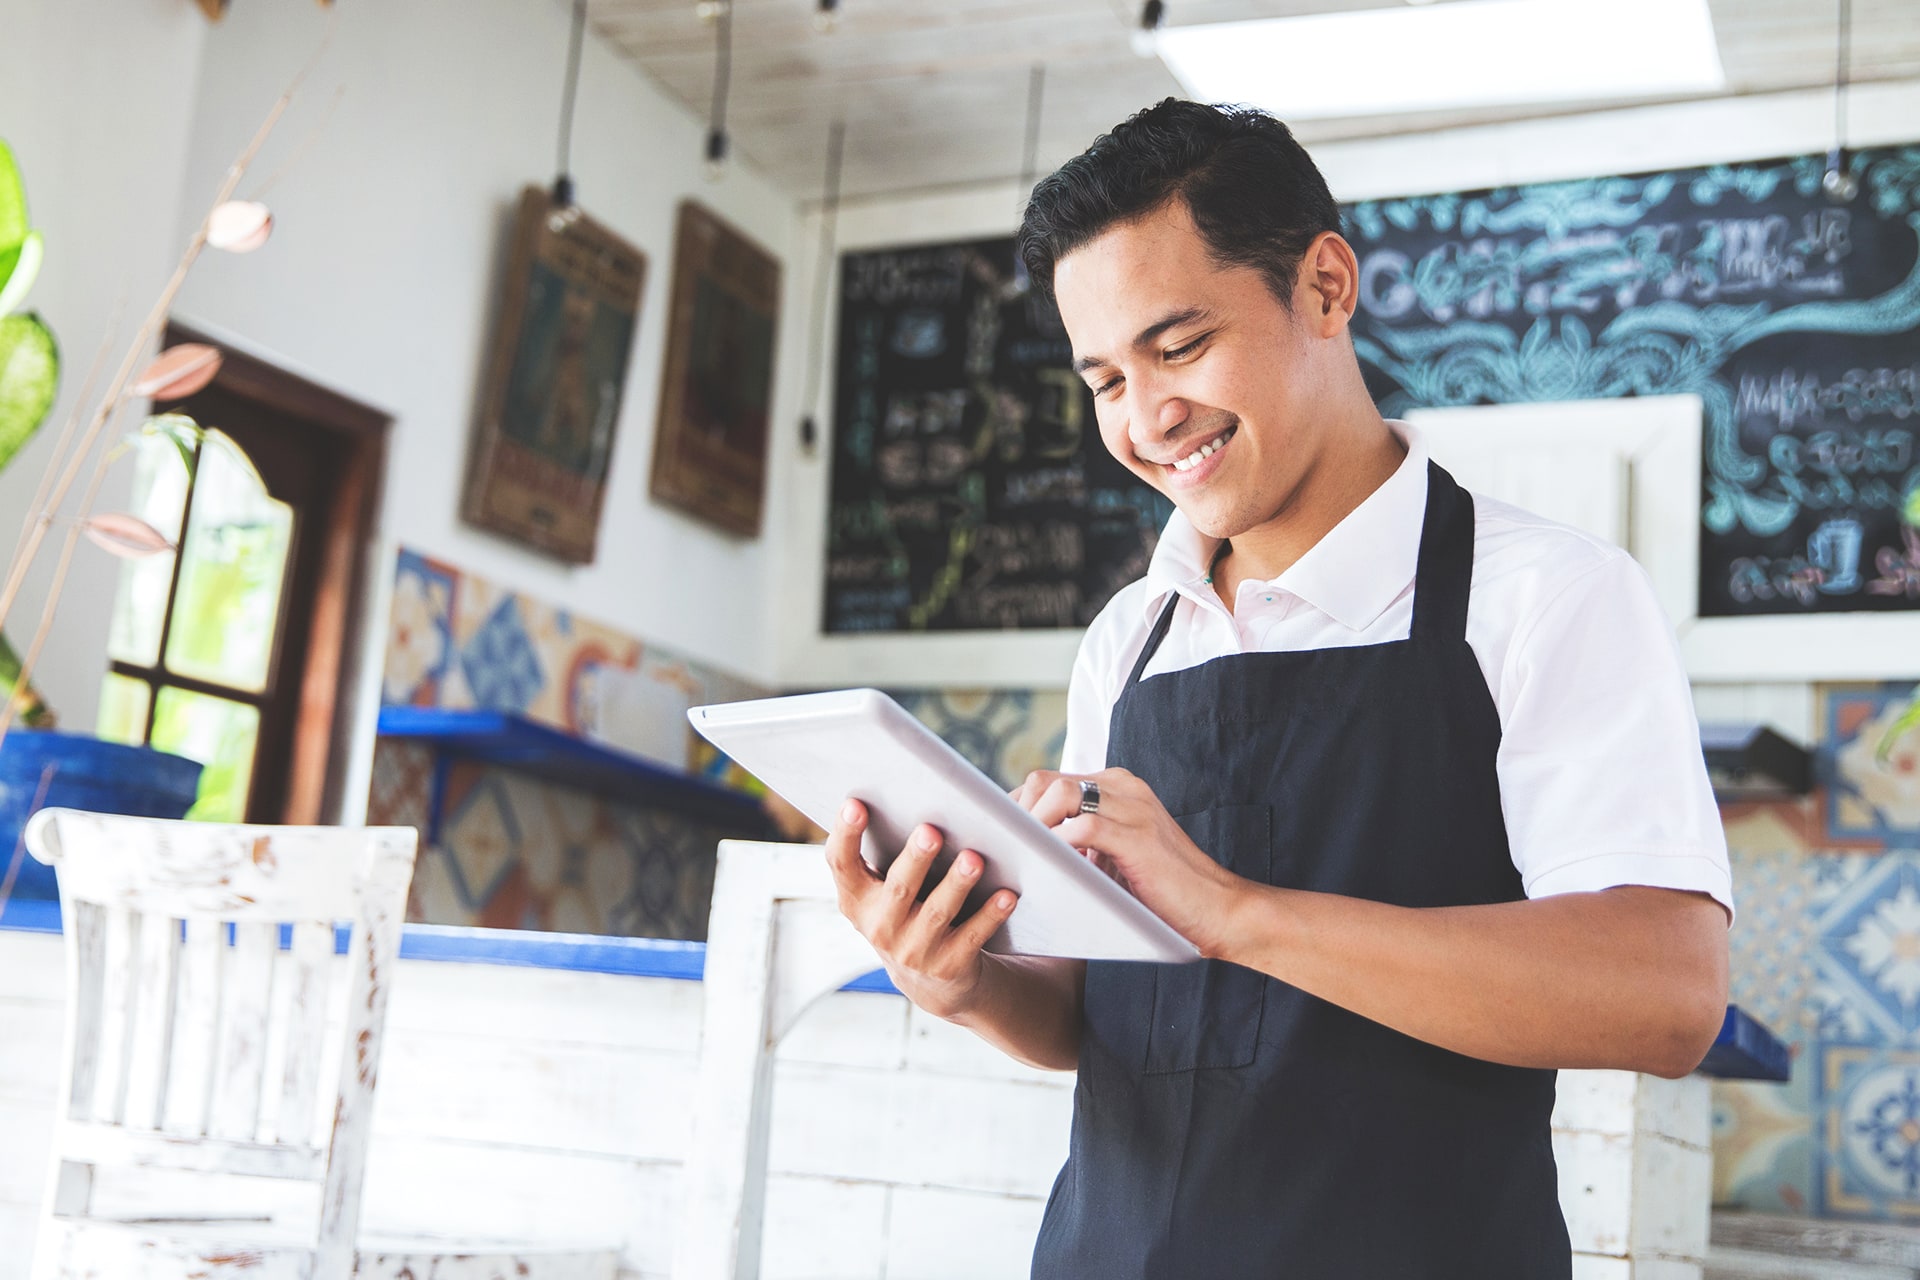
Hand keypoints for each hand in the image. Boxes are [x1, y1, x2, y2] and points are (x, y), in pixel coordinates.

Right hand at [823, 799, 1017, 1019]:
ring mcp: (914, 951)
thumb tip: (908, 790)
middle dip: (916, 859)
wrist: (929, 979)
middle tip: (931, 830)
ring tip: (974, 858)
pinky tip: (1008, 894)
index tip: (855, 803)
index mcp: (857, 899)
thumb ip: (884, 851)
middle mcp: (880, 927)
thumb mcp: (882, 890)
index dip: (845, 835)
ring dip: (957, 885)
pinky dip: (990, 915)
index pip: (842, 864)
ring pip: (938, 913)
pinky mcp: (949, 966)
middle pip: (898, 888)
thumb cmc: (906, 909)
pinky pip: (972, 936)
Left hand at [1013, 768, 1244, 955]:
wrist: (1219, 911)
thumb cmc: (1162, 894)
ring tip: (1023, 861)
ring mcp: (1132, 806)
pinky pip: (1082, 828)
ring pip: (1060, 794)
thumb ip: (1079, 844)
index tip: (999, 841)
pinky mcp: (1138, 835)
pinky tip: (1051, 871)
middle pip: (1045, 781)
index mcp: (1116, 788)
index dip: (1017, 810)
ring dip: (1032, 828)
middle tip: (1004, 853)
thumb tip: (1024, 854)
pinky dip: (1058, 847)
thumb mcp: (1112, 858)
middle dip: (1016, 816)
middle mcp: (1123, 787)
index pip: (1048, 781)